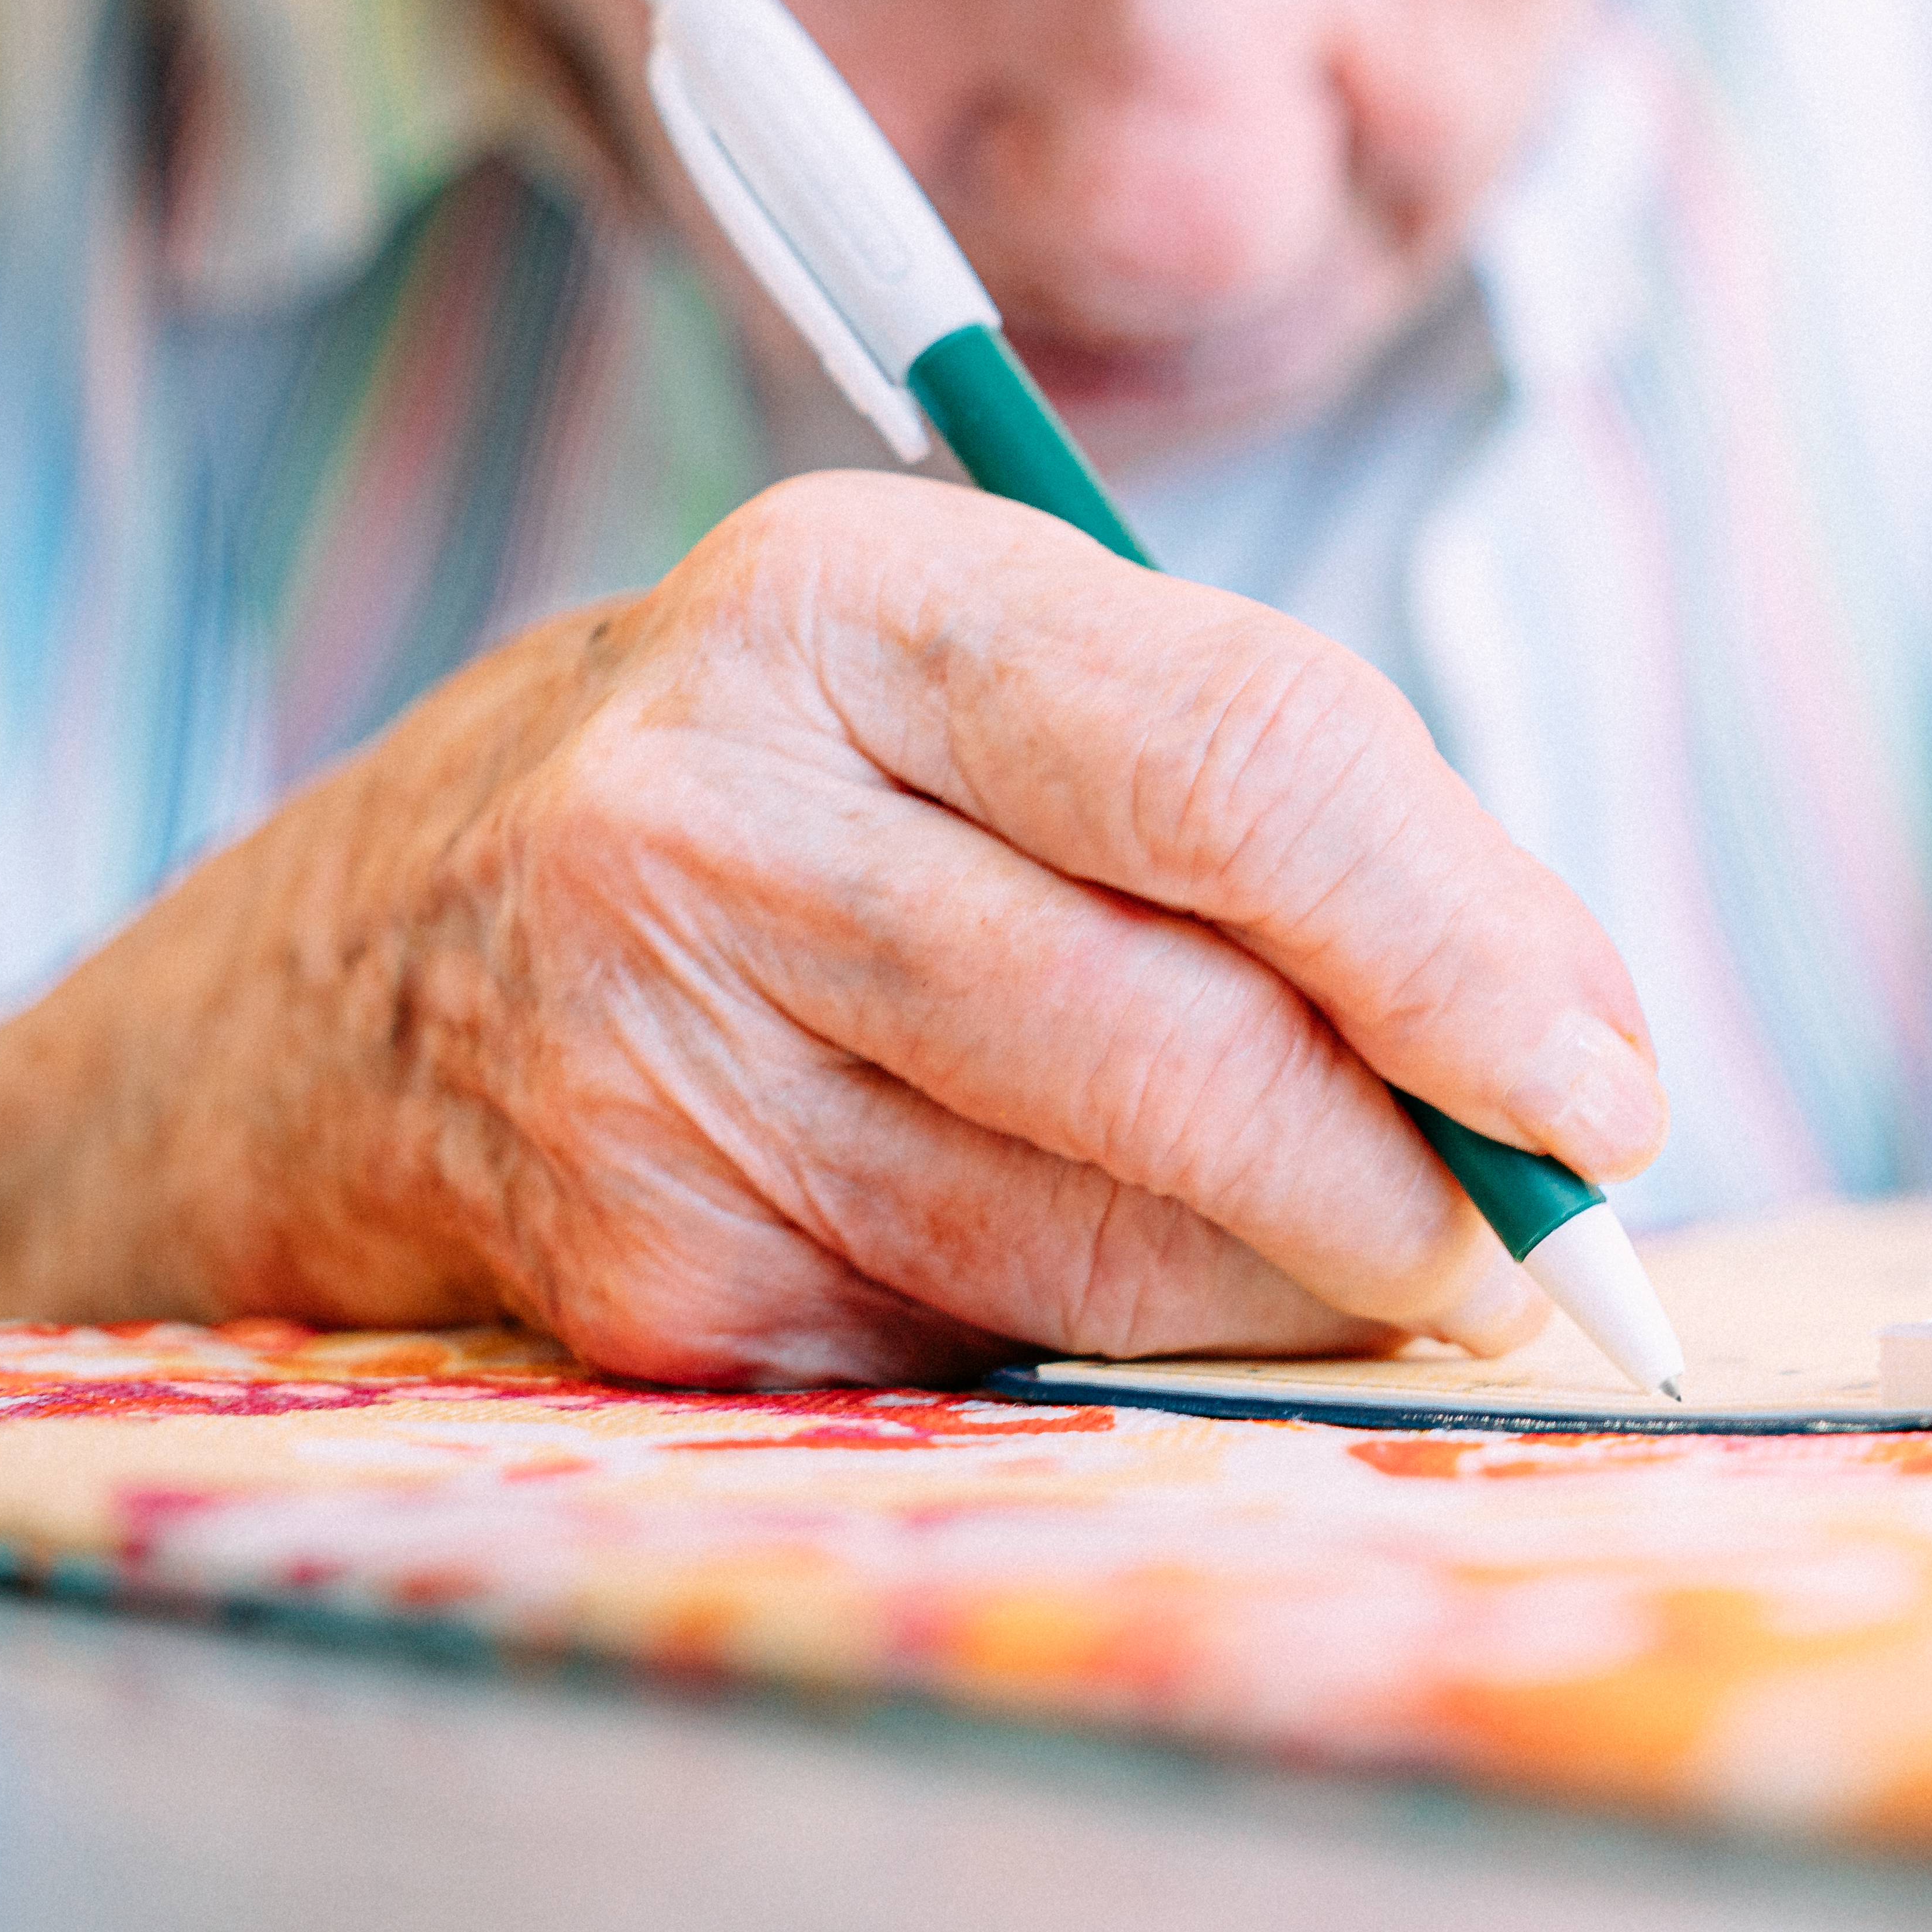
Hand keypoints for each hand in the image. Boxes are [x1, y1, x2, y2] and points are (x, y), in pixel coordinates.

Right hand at [0, 472, 1665, 1383]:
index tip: (1601, 1086)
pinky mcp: (629, 1255)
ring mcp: (643, 1041)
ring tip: (1389, 1270)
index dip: (1458, 943)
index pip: (1239, 758)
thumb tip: (1564, 1046)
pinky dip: (1114, 1335)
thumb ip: (1276, 814)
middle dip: (1410, 1169)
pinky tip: (1132, 1289)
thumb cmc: (772, 813)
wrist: (330, 991)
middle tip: (1535, 1245)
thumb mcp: (987, 703)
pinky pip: (971, 1332)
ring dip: (1296, 1280)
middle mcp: (716, 802)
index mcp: (853, 596)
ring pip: (1094, 1219)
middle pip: (1176, 1024)